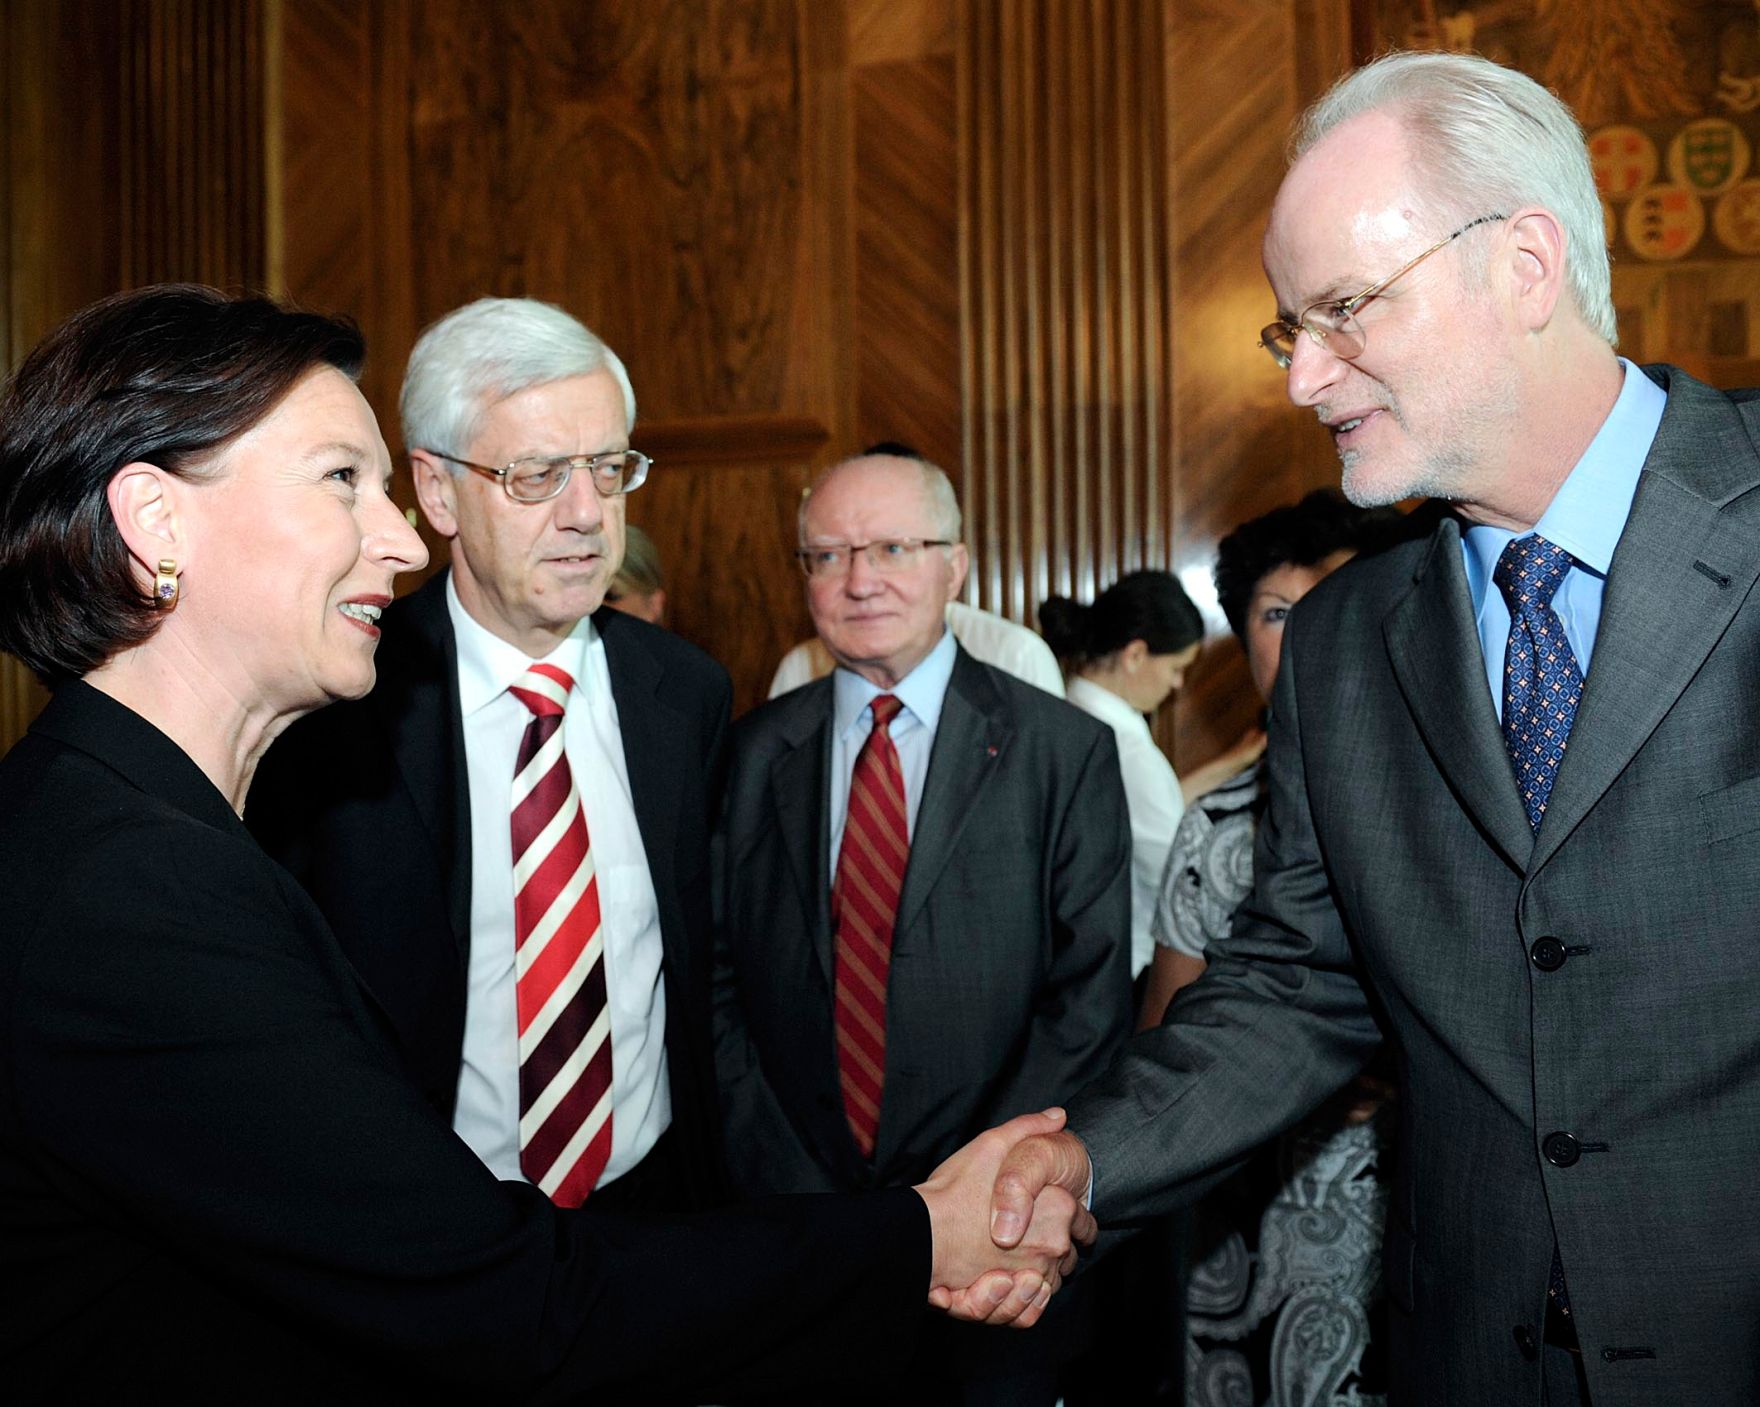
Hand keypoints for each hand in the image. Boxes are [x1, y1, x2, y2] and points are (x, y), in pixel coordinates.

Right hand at [914, 1109, 1092, 1326]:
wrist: (923, 1232)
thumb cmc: (955, 1188)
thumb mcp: (994, 1144)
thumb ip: (1029, 1127)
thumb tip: (1058, 1116)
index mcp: (1060, 1207)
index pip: (1084, 1222)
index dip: (1070, 1218)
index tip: (1050, 1216)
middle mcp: (1055, 1245)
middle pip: (1068, 1254)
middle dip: (1051, 1247)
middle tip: (1022, 1237)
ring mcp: (1037, 1276)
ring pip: (1050, 1283)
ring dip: (1036, 1275)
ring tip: (1009, 1260)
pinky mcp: (1016, 1302)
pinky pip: (1032, 1310)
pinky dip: (1022, 1302)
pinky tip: (1005, 1283)